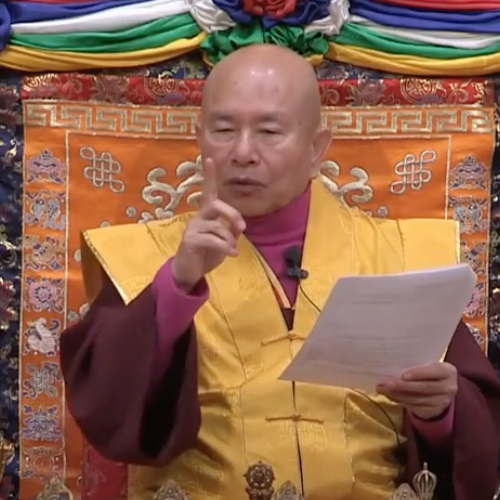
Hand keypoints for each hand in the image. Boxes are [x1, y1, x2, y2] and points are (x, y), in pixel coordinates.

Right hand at [171, 158, 245, 290]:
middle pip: (215, 204)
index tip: (209, 158)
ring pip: (217, 226)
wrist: (189, 271)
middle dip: (232, 213)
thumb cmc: (207, 253)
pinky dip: (225, 247)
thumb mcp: (224, 240)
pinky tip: (232, 254)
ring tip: (233, 250)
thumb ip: (231, 230)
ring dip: (230, 240)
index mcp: (207, 214)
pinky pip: (212, 239)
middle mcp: (198, 217)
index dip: (208, 175)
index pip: (208, 191)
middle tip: (243, 227)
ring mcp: (193, 228)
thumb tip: (239, 224)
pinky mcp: (190, 240)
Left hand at [376, 362, 457, 419]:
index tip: (403, 375)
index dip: (418, 373)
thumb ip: (417, 364)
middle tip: (387, 383)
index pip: (434, 371)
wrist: (440, 390)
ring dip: (397, 394)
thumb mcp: (428, 365)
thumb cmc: (429, 371)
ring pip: (417, 398)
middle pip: (424, 387)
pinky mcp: (433, 411)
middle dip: (403, 385)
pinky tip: (389, 395)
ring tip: (383, 388)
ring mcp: (442, 401)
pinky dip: (399, 400)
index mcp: (448, 371)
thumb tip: (392, 363)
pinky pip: (414, 406)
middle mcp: (449, 387)